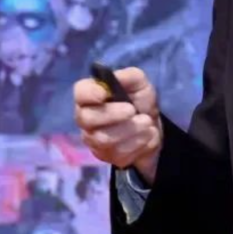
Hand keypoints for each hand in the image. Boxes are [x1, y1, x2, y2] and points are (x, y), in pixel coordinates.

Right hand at [74, 67, 162, 184]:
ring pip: (104, 139)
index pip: (80, 93)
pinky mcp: (107, 156)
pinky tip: (147, 135)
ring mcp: (94, 140)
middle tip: (133, 110)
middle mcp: (86, 118)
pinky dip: (139, 142)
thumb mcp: (140, 84)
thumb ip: (130, 77)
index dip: (89, 93)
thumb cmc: (139, 101)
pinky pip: (119, 153)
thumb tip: (117, 76)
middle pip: (87, 119)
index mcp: (91, 96)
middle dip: (113, 114)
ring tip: (147, 122)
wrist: (152, 127)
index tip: (104, 93)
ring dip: (131, 129)